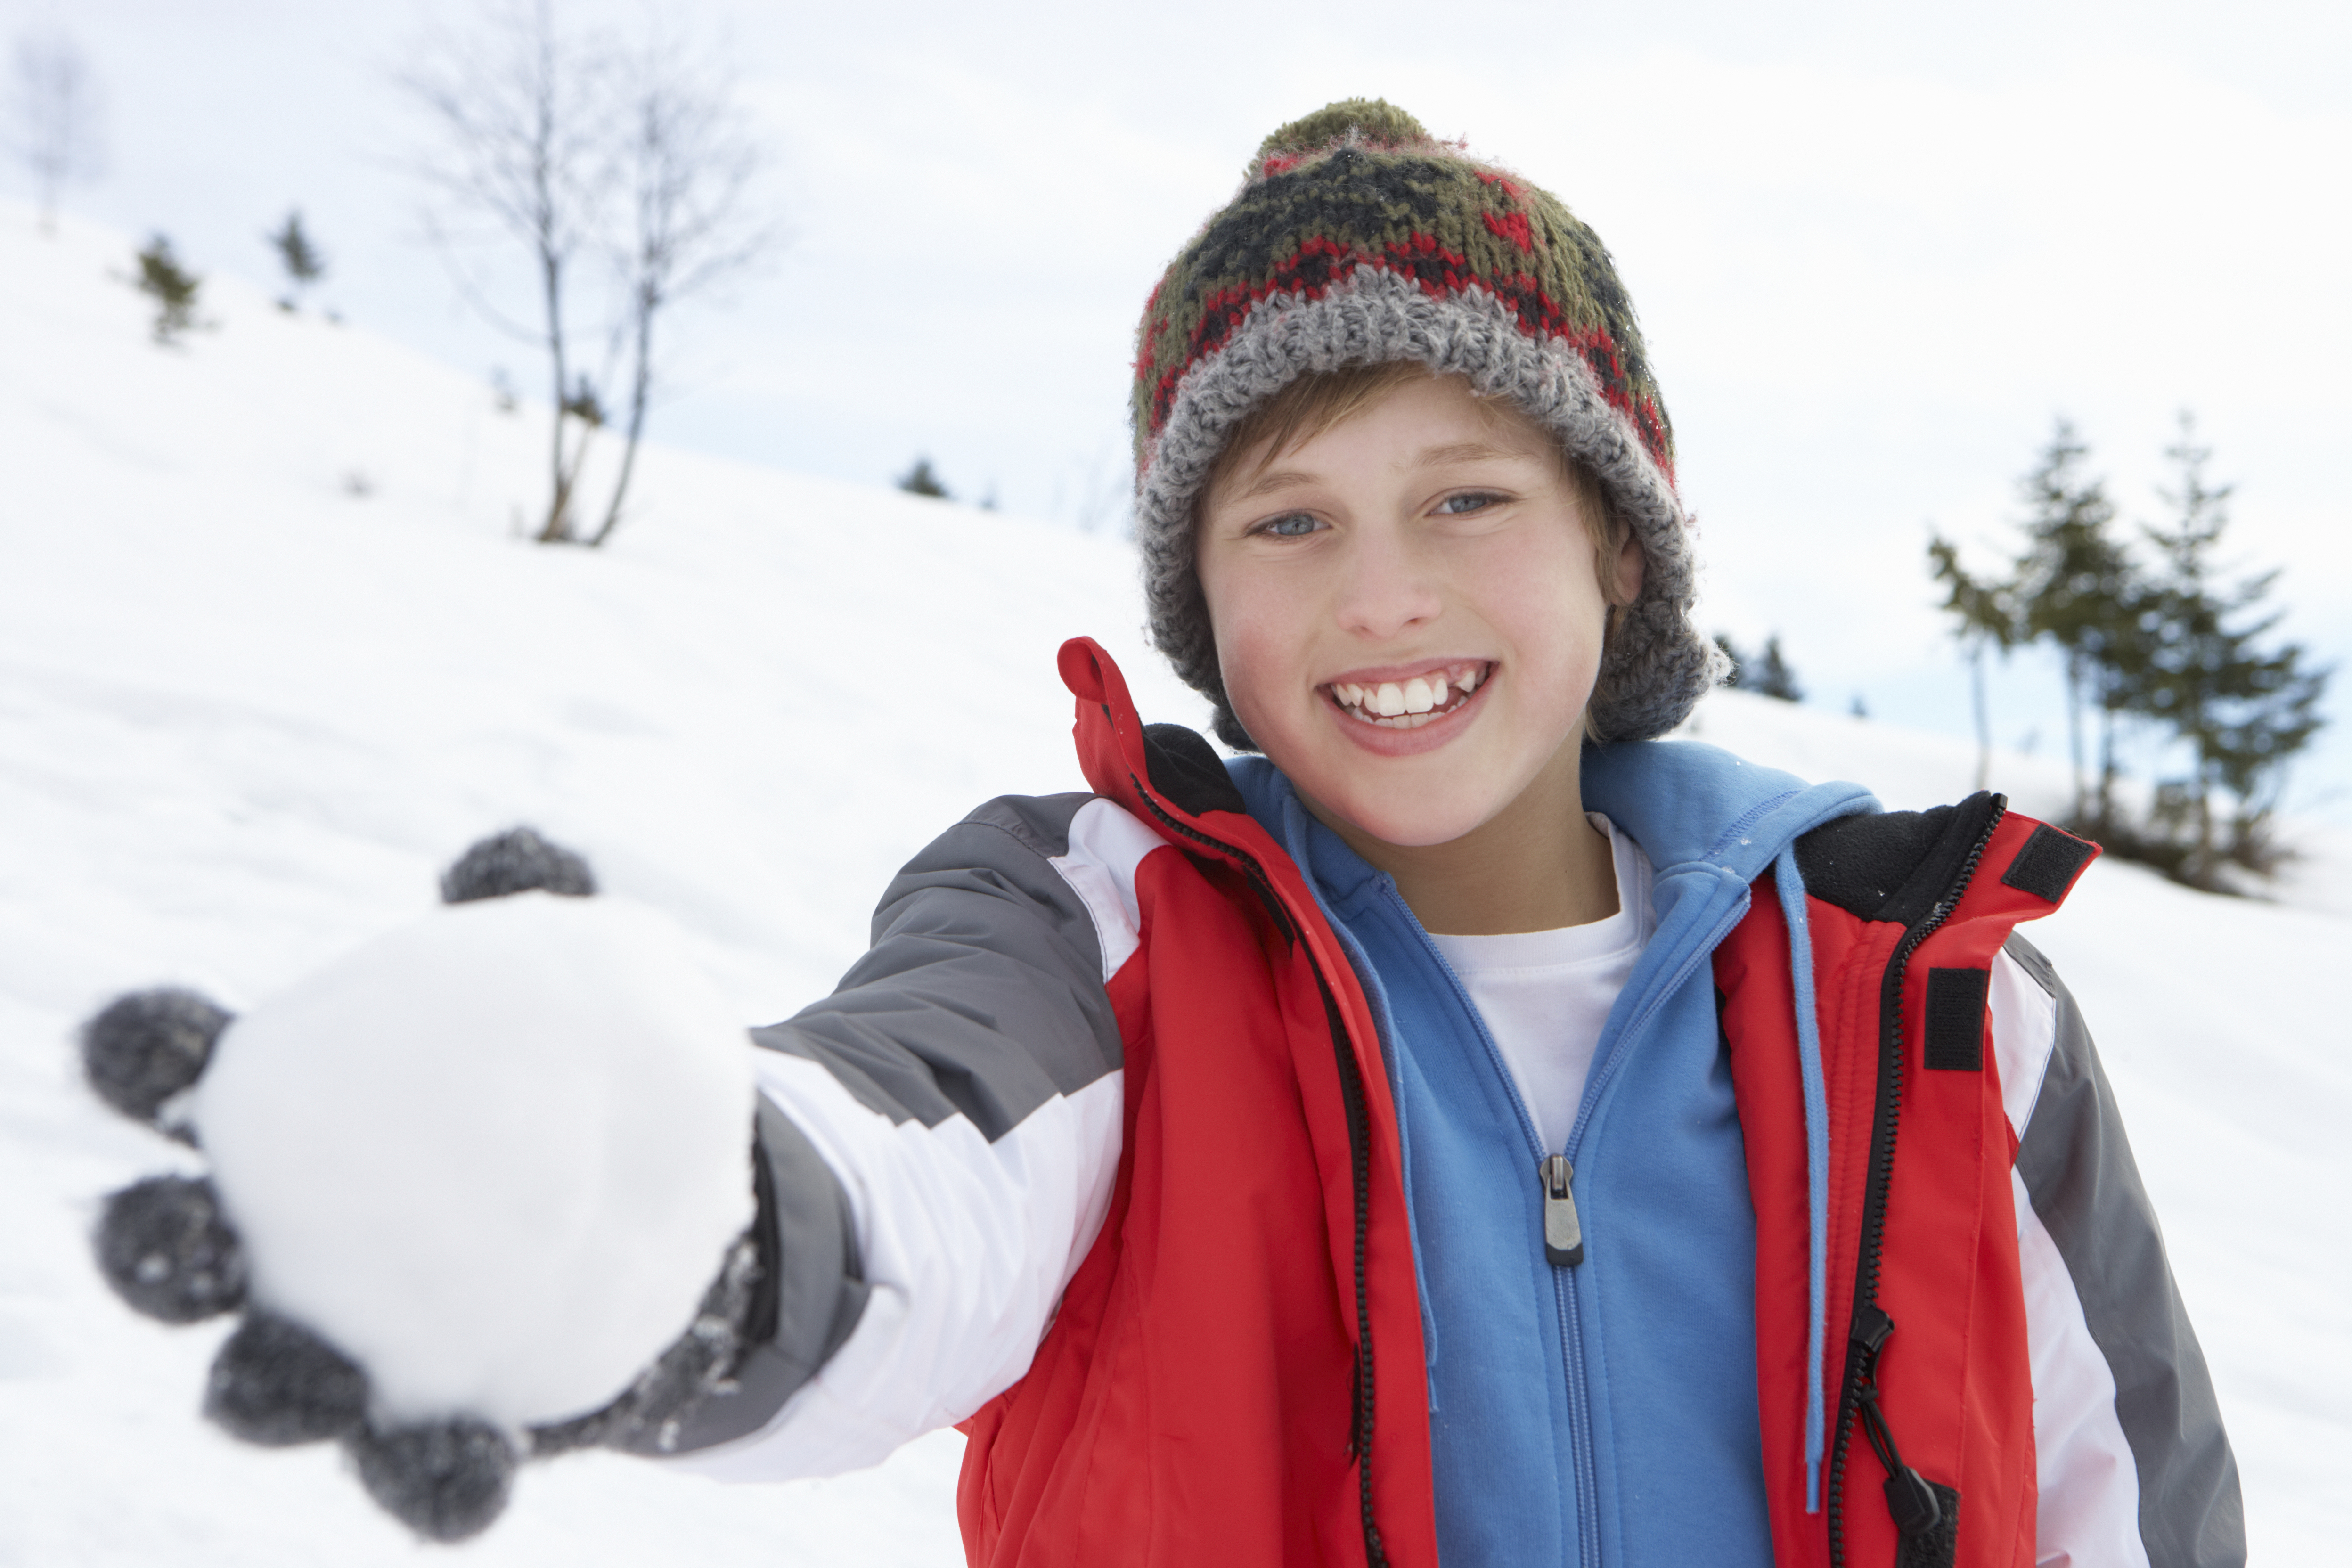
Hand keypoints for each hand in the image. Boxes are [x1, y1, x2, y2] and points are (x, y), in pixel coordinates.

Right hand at [83, 830, 760, 1540]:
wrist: (643, 1209)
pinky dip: (435, 1478)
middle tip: (155, 1229)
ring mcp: (347, 1347)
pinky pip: (420, 1465)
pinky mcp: (435, 1423)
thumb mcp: (560, 986)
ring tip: (289, 1378)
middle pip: (170, 1252)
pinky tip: (471, 1475)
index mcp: (291, 1119)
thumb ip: (528, 917)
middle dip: (145, 1249)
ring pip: (263, 1383)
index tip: (134, 1038)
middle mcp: (284, 1245)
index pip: (176, 1080)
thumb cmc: (551, 1077)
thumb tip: (518, 853)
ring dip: (262, 1387)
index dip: (139, 1059)